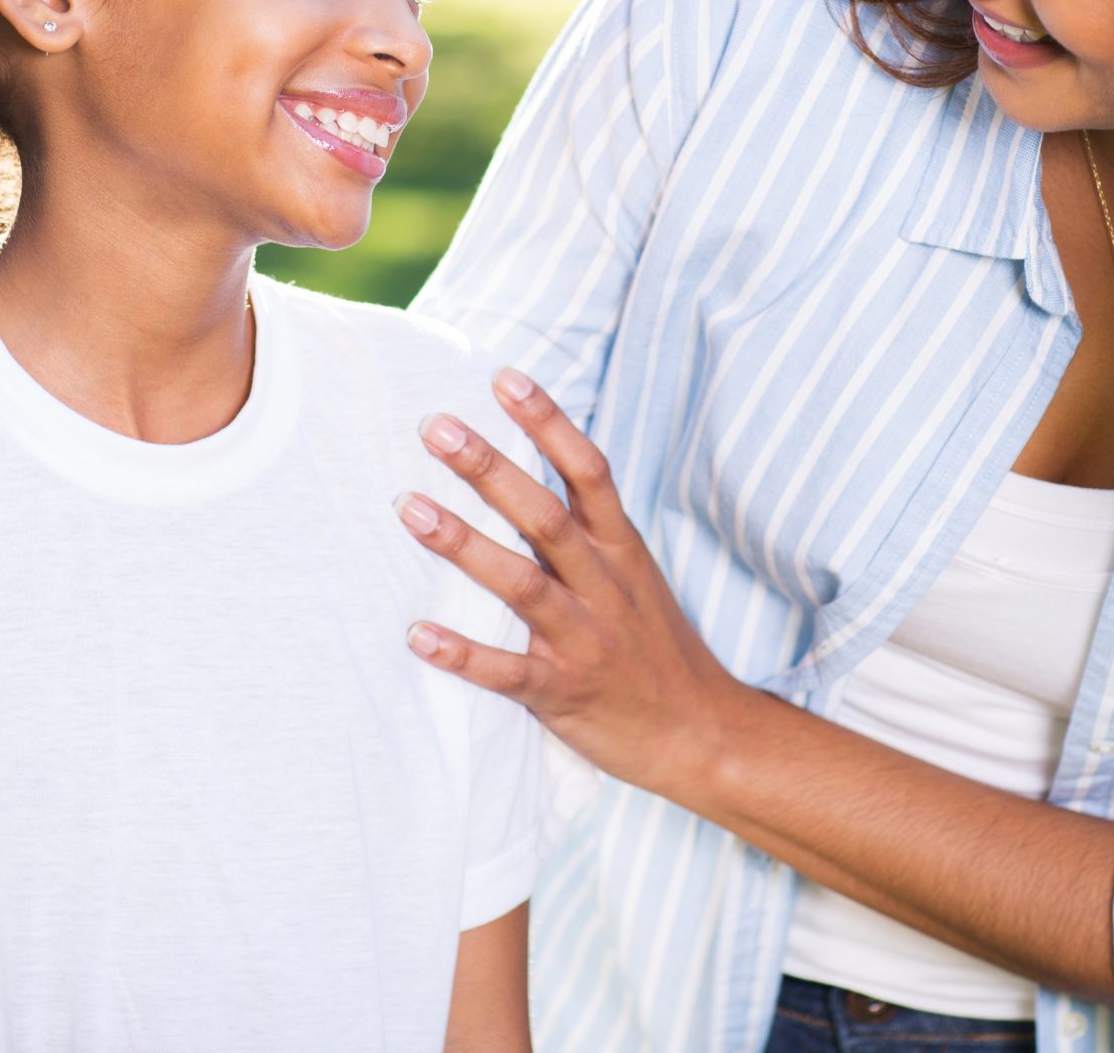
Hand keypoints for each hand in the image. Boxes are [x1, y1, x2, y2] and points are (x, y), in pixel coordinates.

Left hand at [397, 370, 752, 802]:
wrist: (703, 735)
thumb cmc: (656, 649)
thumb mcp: (634, 577)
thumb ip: (586, 533)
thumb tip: (523, 477)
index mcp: (622, 550)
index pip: (588, 470)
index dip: (547, 422)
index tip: (503, 379)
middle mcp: (604, 586)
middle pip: (544, 515)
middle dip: (488, 468)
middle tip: (434, 427)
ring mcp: (585, 639)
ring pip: (520, 583)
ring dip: (463, 545)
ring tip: (410, 509)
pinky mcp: (563, 692)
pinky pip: (507, 672)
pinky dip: (462, 654)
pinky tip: (418, 635)